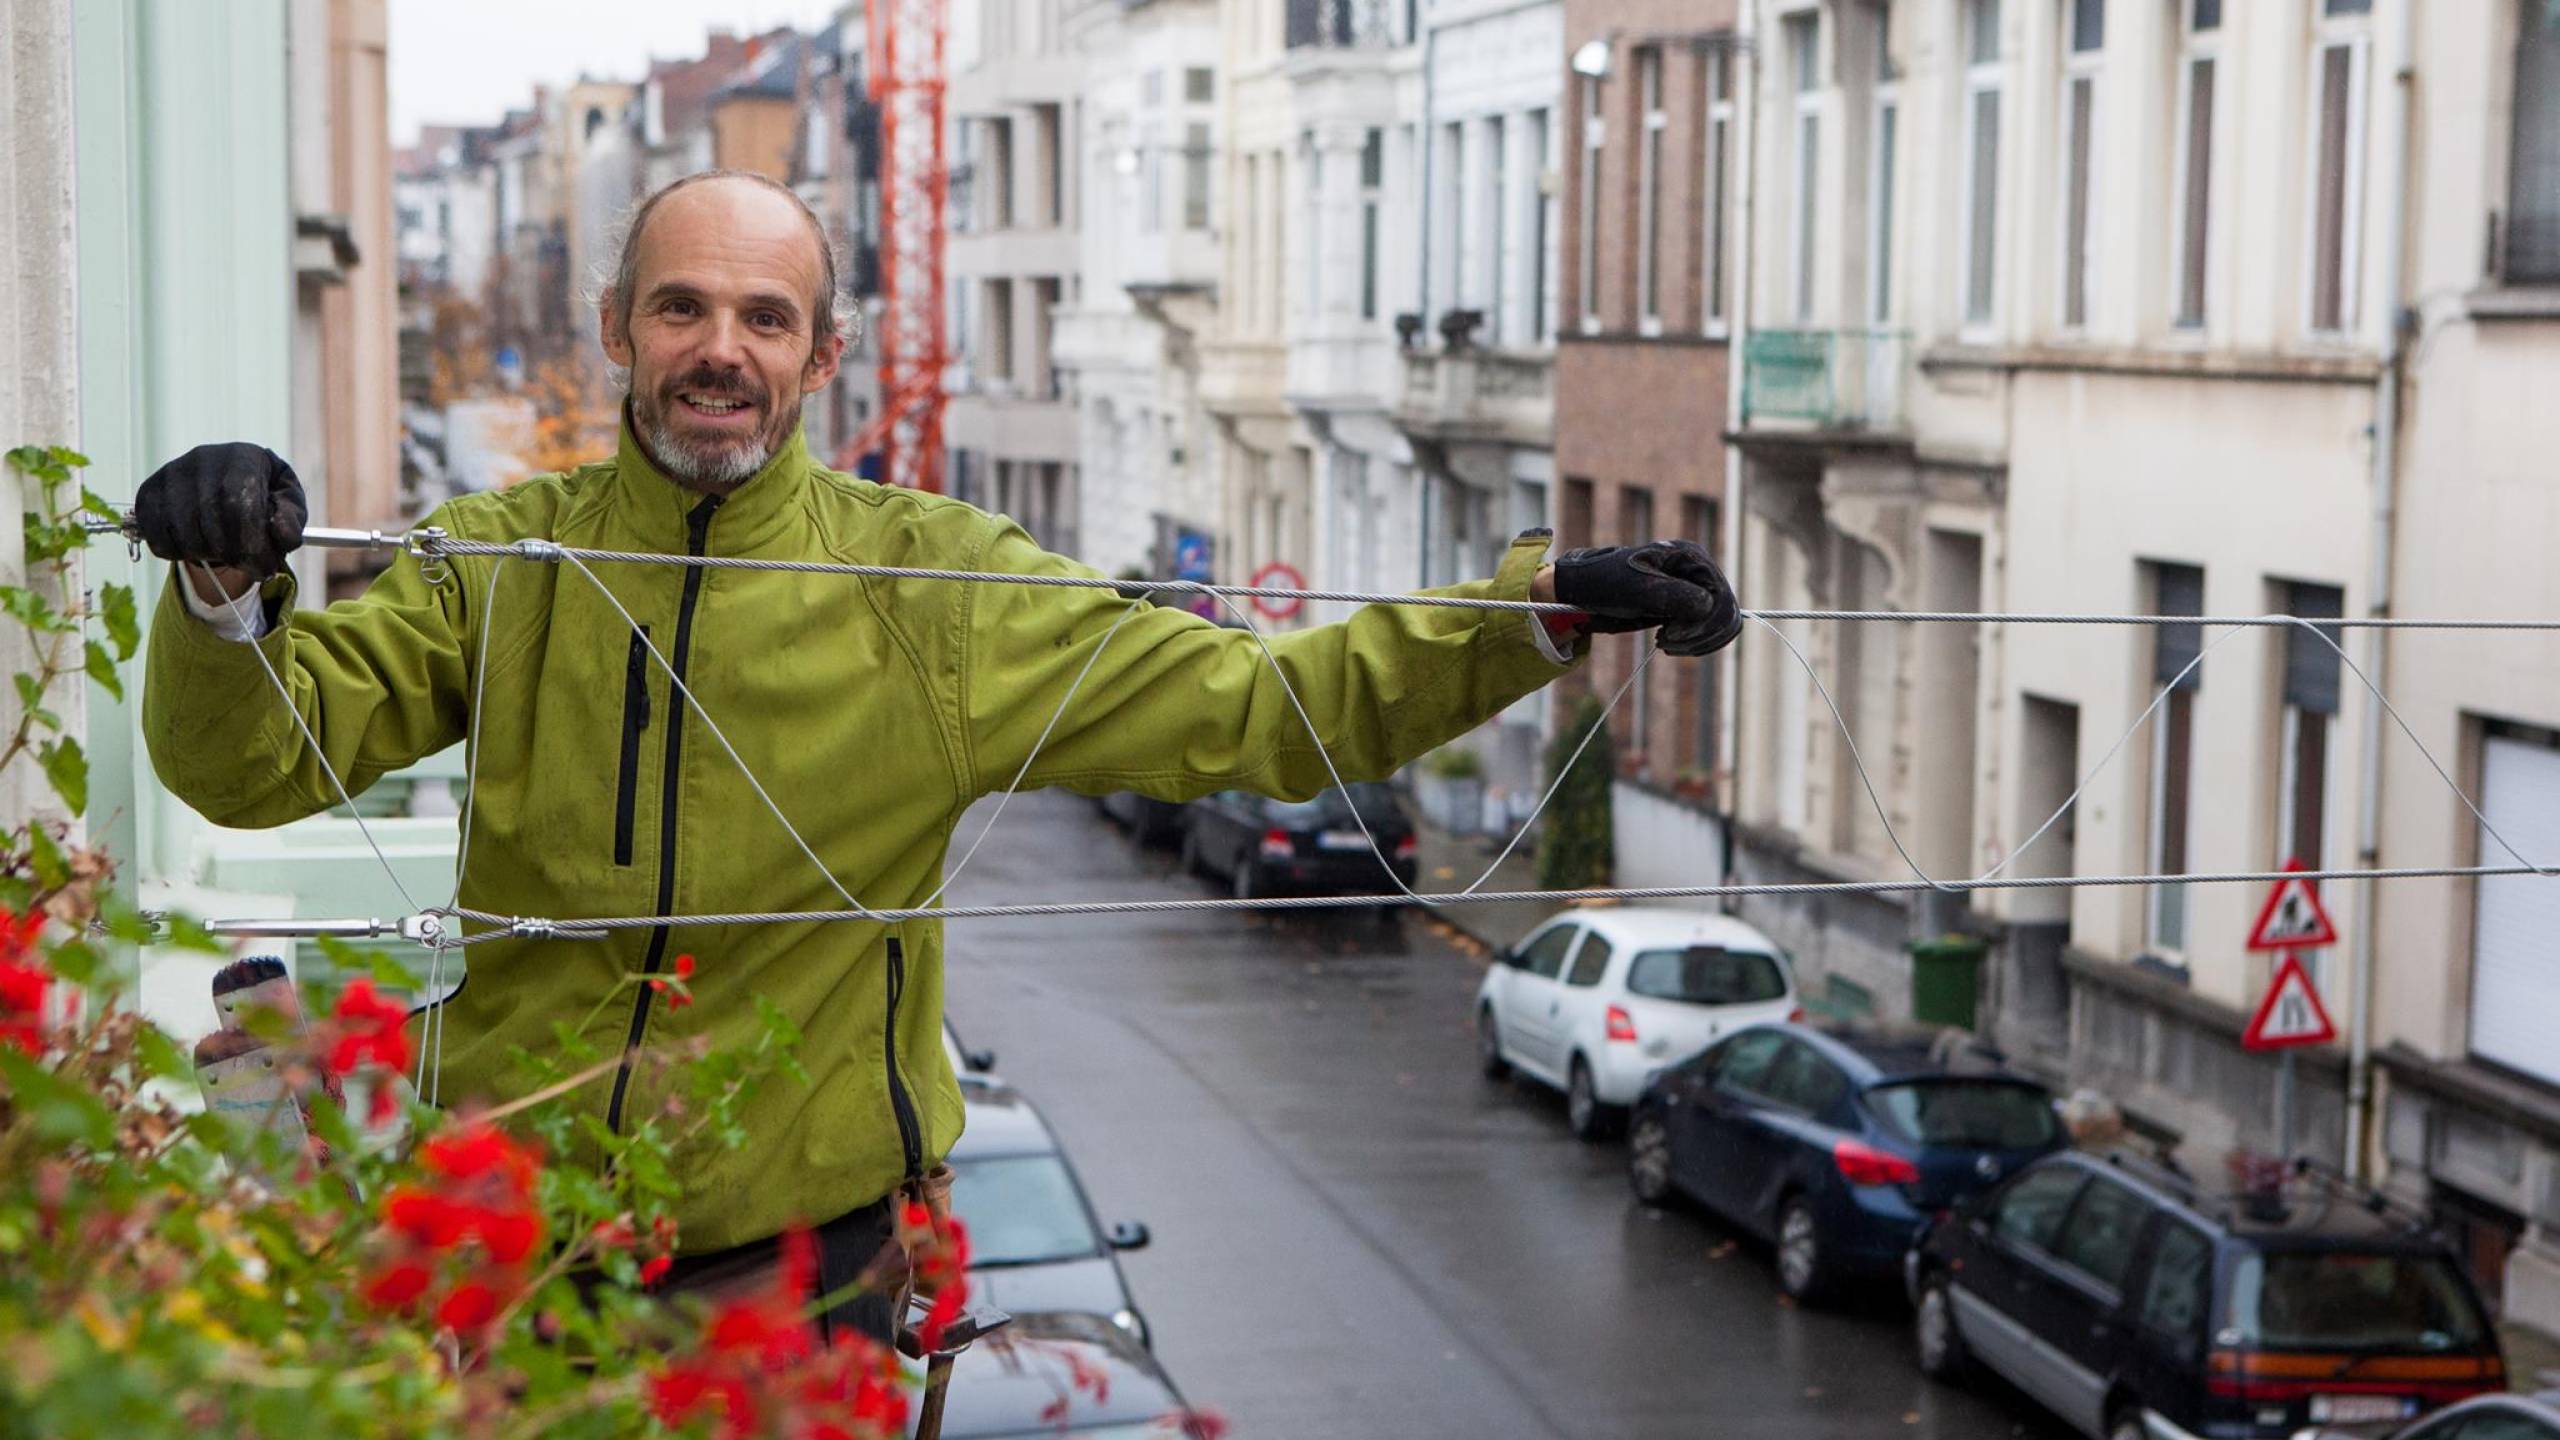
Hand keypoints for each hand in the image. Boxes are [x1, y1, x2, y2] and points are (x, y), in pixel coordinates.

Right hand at [133, 442, 306, 581]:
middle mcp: (202, 459)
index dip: (252, 542)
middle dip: (234, 552)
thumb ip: (291, 520)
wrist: (224, 482)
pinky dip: (179, 553)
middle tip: (250, 566)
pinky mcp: (148, 493)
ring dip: (209, 555)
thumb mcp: (288, 503)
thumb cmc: (263, 496)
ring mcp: (170, 474)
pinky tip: (200, 547)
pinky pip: (157, 537)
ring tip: (226, 552)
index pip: (239, 502)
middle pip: (211, 518)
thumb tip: (282, 536)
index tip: (264, 566)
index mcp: (242, 457)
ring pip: (183, 531)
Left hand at [1550, 539, 1743, 657]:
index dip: (1702, 623)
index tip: (1668, 637)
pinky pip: (1710, 630)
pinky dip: (1695, 643)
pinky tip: (1669, 643)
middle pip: (1727, 611)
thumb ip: (1672, 595)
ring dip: (1699, 642)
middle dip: (1700, 635)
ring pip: (1723, 623)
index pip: (1720, 596)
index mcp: (1690, 557)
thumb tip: (1709, 605)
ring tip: (1665, 643)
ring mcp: (1695, 588)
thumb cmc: (1605, 584)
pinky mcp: (1688, 606)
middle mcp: (1698, 570)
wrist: (1586, 589)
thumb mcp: (1635, 589)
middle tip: (1664, 642)